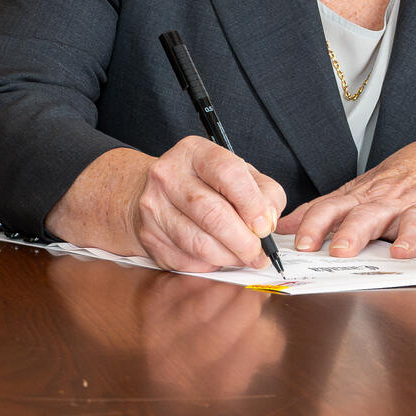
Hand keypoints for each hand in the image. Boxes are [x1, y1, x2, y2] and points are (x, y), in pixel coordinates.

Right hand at [46, 138, 285, 273]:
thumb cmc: (207, 183)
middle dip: (243, 240)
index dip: (252, 204)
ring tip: (243, 257)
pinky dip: (209, 264)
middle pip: (212, 213)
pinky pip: (185, 260)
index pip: (228, 173)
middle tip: (259, 253)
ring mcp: (154, 206)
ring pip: (198, 242)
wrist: (154, 192)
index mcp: (195, 151)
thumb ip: (264, 193)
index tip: (265, 226)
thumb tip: (267, 222)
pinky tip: (218, 257)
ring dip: (228, 257)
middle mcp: (168, 175)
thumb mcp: (240, 174)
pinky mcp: (148, 236)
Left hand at [276, 135, 415, 259]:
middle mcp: (389, 201)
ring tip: (397, 252)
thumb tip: (282, 227)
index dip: (316, 224)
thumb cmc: (397, 183)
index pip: (333, 208)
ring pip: (411, 220)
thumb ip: (322, 210)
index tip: (300, 243)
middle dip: (353, 232)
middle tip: (340, 250)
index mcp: (363, 197)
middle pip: (368, 215)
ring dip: (405, 235)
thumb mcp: (357, 191)